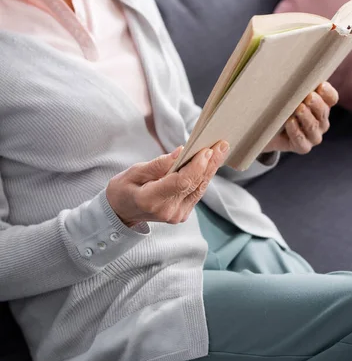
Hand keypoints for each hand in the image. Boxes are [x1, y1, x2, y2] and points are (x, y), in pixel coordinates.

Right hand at [106, 141, 229, 226]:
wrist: (121, 213)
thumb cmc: (123, 189)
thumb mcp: (134, 172)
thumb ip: (159, 164)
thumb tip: (182, 152)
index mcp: (151, 200)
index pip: (181, 182)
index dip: (196, 166)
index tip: (207, 149)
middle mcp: (167, 211)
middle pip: (194, 185)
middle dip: (209, 163)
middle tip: (221, 144)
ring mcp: (176, 215)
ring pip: (199, 189)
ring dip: (210, 169)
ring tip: (221, 150)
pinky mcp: (182, 215)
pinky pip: (196, 193)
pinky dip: (203, 177)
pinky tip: (211, 163)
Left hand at [262, 82, 338, 154]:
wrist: (263, 131)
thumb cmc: (277, 107)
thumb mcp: (285, 94)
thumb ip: (293, 85)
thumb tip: (293, 65)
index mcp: (321, 105)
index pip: (332, 98)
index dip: (328, 93)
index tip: (320, 85)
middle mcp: (320, 121)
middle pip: (324, 112)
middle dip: (317, 104)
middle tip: (308, 97)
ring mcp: (312, 136)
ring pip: (314, 127)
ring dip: (306, 117)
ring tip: (298, 109)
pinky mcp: (302, 147)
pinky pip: (302, 142)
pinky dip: (296, 132)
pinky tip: (290, 123)